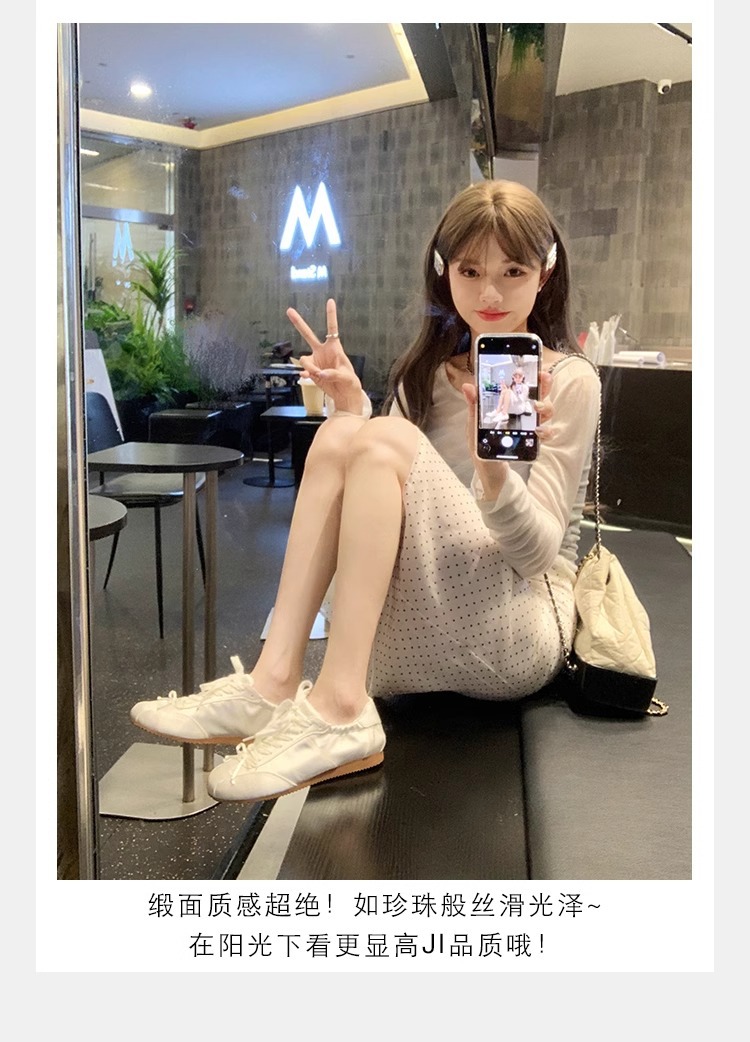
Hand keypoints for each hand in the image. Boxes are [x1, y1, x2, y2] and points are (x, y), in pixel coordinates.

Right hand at [286, 298, 362, 413]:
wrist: (344, 395)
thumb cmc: (350, 383)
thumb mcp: (346, 378)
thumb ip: (334, 374)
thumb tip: (321, 373)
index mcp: (335, 348)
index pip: (332, 329)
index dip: (330, 315)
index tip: (330, 300)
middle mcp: (323, 351)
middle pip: (308, 334)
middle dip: (298, 323)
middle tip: (289, 310)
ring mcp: (316, 361)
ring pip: (304, 359)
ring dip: (309, 367)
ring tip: (319, 375)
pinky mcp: (311, 371)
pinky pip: (304, 370)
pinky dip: (306, 374)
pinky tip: (308, 377)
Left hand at [461, 371, 553, 499]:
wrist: (489, 472)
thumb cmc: (481, 446)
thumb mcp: (474, 425)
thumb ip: (474, 406)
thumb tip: (468, 386)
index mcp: (507, 405)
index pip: (521, 385)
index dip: (531, 374)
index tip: (536, 366)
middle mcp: (521, 413)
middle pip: (538, 394)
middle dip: (544, 385)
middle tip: (543, 379)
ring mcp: (529, 426)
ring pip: (546, 411)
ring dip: (545, 407)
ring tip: (537, 410)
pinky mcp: (533, 441)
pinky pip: (546, 433)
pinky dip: (547, 431)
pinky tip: (541, 432)